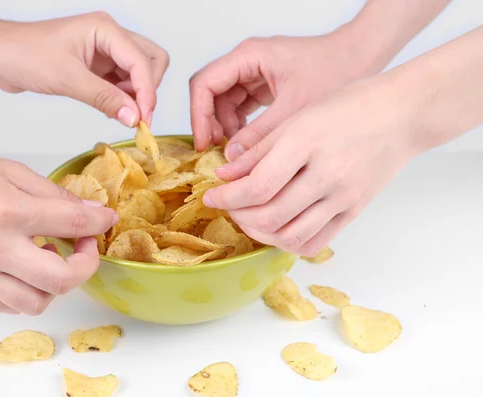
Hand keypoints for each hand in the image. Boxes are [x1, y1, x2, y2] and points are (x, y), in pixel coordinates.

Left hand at [0, 12, 168, 126]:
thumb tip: (134, 117)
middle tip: (139, 118)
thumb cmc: (23, 54)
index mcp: (105, 29)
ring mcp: (104, 52)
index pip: (142, 62)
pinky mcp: (96, 67)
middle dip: (149, 90)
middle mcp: (109, 37)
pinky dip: (124, 99)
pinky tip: (114, 111)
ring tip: (124, 117)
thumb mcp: (67, 79)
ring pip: (139, 74)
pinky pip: (122, 83)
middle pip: (152, 61)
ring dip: (137, 96)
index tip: (143, 120)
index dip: (147, 92)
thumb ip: (105, 98)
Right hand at [0, 149, 116, 314]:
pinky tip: (27, 269)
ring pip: (37, 302)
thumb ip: (54, 194)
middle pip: (62, 279)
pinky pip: (9, 307)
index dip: (99, 223)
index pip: (72, 224)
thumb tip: (90, 211)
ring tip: (48, 257)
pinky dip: (29, 293)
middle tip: (85, 247)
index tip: (106, 220)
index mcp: (8, 211)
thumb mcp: (10, 170)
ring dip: (56, 284)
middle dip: (87, 265)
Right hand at [190, 33, 374, 156]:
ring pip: (223, 103)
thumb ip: (261, 134)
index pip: (204, 84)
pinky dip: (239, 127)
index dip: (199, 116)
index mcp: (249, 56)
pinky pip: (239, 107)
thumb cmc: (336, 70)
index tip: (204, 144)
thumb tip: (232, 159)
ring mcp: (254, 73)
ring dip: (224, 128)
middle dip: (210, 124)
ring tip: (234, 153)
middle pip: (210, 94)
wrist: (362, 58)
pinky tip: (247, 145)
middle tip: (216, 153)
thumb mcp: (295, 109)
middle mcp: (246, 62)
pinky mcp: (263, 85)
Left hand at [202, 76, 422, 255]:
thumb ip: (258, 150)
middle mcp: (326, 174)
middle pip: (269, 216)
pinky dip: (288, 242)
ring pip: (290, 236)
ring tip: (249, 218)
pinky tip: (277, 227)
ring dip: (260, 233)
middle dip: (238, 216)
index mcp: (307, 143)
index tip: (211, 196)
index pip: (257, 186)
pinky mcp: (353, 212)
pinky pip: (316, 242)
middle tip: (228, 206)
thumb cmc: (348, 107)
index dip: (227, 197)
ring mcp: (343, 197)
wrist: (401, 115)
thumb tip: (226, 175)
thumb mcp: (296, 117)